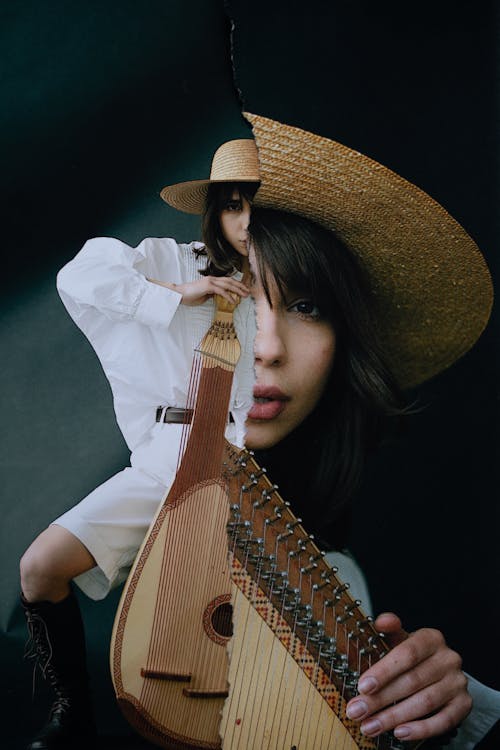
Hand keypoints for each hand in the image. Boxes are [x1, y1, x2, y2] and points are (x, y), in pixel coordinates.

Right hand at [149, 276, 249, 305]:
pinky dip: (229, 296)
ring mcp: (210, 281)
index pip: (226, 281)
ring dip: (238, 290)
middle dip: (240, 286)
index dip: (236, 285)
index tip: (243, 290)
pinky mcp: (208, 286)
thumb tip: (218, 297)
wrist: (179, 294)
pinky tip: (233, 301)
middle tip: (248, 291)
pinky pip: (221, 291)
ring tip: (244, 295)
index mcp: (211, 281)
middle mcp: (212, 279)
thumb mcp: (203, 296)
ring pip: (228, 284)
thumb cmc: (189, 296)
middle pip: (230, 281)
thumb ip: (211, 295)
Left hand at [345, 612, 471, 741]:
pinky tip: (399, 733)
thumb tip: (381, 621)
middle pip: (412, 681)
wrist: (441, 670)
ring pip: (424, 703)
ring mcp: (457, 682)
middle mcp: (448, 659)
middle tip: (357, 710)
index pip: (407, 654)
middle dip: (381, 699)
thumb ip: (390, 630)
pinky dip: (420, 729)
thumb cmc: (414, 655)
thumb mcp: (401, 639)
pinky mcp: (464, 704)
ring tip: (370, 726)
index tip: (363, 686)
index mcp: (431, 638)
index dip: (384, 671)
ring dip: (394, 717)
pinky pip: (443, 721)